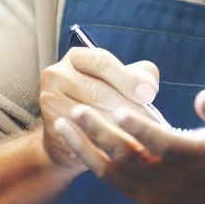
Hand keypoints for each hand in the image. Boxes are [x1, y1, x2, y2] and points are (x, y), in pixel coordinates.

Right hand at [37, 46, 159, 174]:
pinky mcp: (52, 126)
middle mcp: (58, 74)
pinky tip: (125, 146)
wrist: (72, 136)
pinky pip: (85, 134)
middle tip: (153, 123)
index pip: (103, 62)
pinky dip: (107, 141)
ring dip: (121, 128)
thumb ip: (139, 77)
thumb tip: (148, 87)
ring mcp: (51, 100)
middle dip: (129, 108)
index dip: (128, 78)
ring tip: (144, 136)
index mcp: (77, 57)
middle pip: (99, 90)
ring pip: (94, 115)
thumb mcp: (121, 83)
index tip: (149, 95)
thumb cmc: (103, 103)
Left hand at [53, 88, 204, 203]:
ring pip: (114, 172)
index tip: (120, 109)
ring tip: (64, 123)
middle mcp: (174, 179)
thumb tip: (203, 98)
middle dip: (101, 134)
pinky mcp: (146, 197)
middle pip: (130, 159)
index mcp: (199, 158)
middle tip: (78, 108)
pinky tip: (75, 141)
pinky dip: (90, 162)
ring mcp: (157, 191)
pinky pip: (112, 181)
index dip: (142, 129)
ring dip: (86, 148)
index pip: (165, 145)